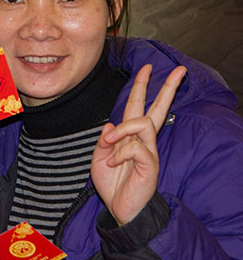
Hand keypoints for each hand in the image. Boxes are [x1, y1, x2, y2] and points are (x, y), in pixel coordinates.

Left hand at [91, 64, 185, 225]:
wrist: (120, 209)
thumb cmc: (112, 183)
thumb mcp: (100, 157)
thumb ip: (105, 139)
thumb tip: (112, 125)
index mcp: (131, 136)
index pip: (139, 105)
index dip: (142, 86)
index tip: (146, 68)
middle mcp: (144, 140)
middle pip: (159, 108)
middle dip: (168, 87)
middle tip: (179, 69)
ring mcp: (150, 151)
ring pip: (142, 123)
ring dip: (122, 131)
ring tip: (111, 145)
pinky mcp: (151, 164)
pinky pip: (135, 147)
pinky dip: (120, 153)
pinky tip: (115, 164)